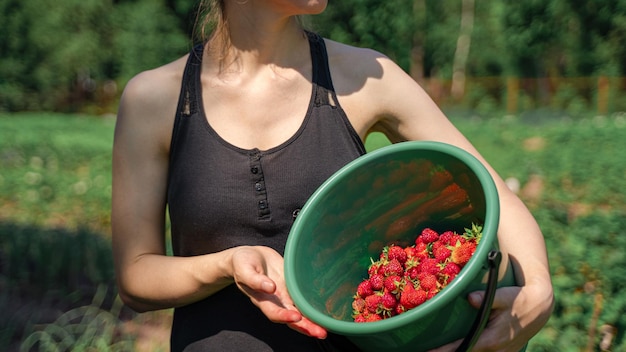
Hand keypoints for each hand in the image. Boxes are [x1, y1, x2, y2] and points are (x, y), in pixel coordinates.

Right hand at [230, 246, 327, 338]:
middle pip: (292, 319)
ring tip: (326, 328)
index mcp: (263, 299)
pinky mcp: (293, 286)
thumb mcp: (244, 269)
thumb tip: (270, 288)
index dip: (284, 317)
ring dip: (313, 321)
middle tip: (320, 332)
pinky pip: (304, 299)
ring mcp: (286, 295)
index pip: (274, 313)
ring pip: (301, 312)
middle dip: (306, 327)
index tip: (296, 317)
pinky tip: (325, 311)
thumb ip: (255, 280)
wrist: (249, 256)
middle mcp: (276, 301)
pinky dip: (314, 307)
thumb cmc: (243, 263)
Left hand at [429, 285, 552, 351]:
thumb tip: (470, 298)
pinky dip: (470, 351)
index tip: (427, 351)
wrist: (539, 307)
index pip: (461, 348)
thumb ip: (486, 297)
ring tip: (439, 350)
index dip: (443, 351)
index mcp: (491, 339)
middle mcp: (495, 351)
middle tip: (426, 350)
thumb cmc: (518, 299)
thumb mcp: (503, 295)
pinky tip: (460, 348)